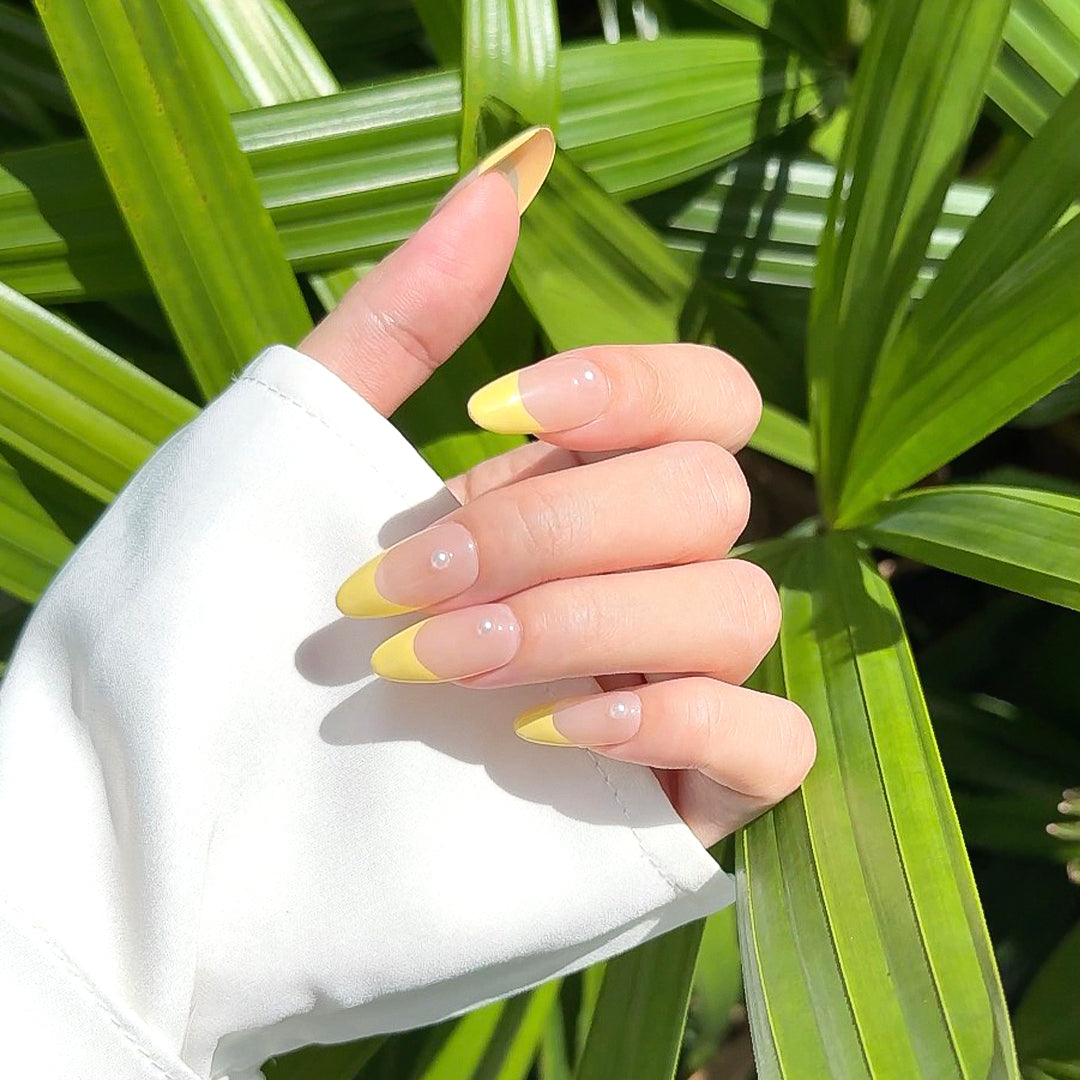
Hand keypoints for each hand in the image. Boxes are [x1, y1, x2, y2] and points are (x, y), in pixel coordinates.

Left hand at [299, 129, 814, 847]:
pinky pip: (778, 742)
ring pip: (743, 608)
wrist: (205, 805)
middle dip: (551, 530)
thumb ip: (414, 310)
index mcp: (584, 489)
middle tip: (407, 585)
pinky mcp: (684, 796)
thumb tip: (513, 166)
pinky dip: (680, 718)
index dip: (626, 390)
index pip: (708, 399)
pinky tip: (550, 733)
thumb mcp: (319, 442)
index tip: (483, 418)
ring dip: (586, 621)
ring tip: (442, 666)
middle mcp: (647, 578)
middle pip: (713, 499)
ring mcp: (676, 689)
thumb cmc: (255, 609)